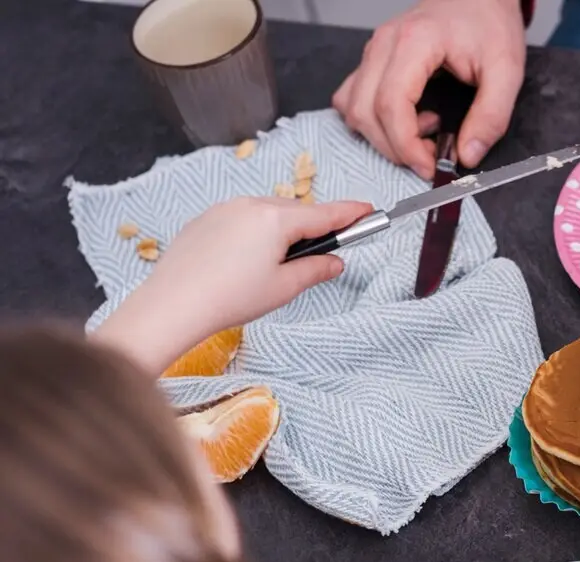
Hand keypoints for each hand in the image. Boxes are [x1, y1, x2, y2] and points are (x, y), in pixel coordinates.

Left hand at [96, 197, 371, 372]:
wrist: (174, 303)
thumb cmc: (233, 297)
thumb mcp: (284, 288)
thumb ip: (316, 270)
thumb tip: (335, 261)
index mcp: (277, 219)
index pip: (325, 214)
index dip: (351, 213)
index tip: (370, 209)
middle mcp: (251, 204)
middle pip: (296, 212)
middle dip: (314, 227)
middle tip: (326, 249)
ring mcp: (226, 208)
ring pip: (269, 213)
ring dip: (284, 230)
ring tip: (281, 263)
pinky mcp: (206, 219)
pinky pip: (244, 218)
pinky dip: (257, 232)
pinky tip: (250, 261)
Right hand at [333, 0, 525, 176]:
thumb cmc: (489, 23)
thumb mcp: (506, 71)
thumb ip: (491, 116)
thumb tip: (467, 155)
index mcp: (415, 42)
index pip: (391, 105)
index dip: (406, 146)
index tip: (431, 166)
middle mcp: (385, 44)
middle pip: (364, 111)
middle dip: (395, 148)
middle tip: (430, 157)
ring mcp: (374, 51)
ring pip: (352, 107)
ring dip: (381, 135)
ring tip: (423, 132)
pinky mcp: (373, 60)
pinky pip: (353, 98)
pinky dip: (373, 120)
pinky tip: (407, 119)